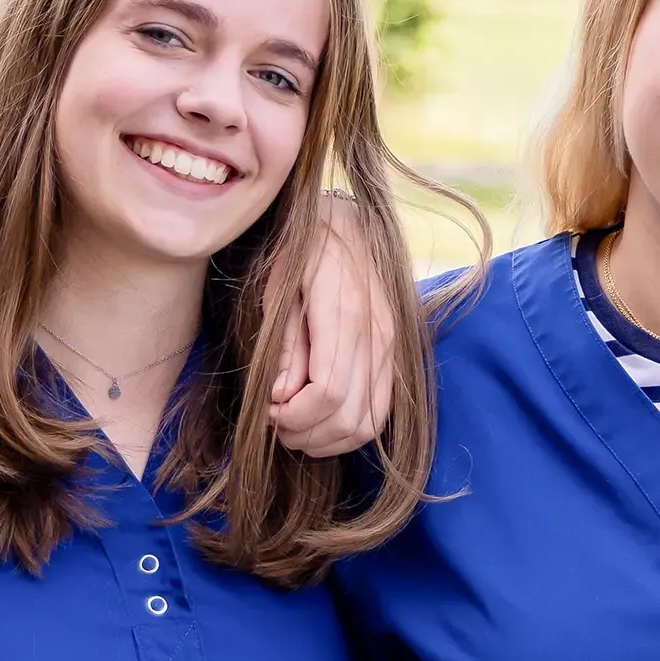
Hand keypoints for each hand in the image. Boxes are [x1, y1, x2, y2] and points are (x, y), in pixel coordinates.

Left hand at [270, 196, 395, 459]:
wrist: (345, 221)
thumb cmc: (301, 248)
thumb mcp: (278, 286)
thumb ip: (283, 343)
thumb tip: (279, 395)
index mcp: (346, 315)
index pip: (328, 394)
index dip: (292, 416)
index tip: (266, 410)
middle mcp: (378, 336)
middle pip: (348, 417)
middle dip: (304, 433)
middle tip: (273, 423)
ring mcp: (391, 348)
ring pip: (367, 424)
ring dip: (326, 439)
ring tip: (292, 425)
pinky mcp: (393, 355)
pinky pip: (379, 411)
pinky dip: (348, 430)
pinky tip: (317, 419)